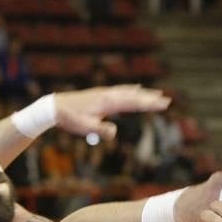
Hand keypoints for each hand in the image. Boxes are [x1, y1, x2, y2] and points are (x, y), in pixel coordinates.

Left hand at [54, 85, 170, 141]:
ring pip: (128, 91)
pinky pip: (121, 90)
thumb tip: (115, 132)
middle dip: (150, 98)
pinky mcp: (100, 95)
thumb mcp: (85, 127)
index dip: (149, 104)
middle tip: (167, 100)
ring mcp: (104, 93)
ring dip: (143, 93)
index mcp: (107, 101)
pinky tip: (135, 88)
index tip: (164, 104)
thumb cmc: (69, 118)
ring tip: (156, 93)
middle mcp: (108, 94)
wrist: (54, 107)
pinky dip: (131, 89)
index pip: (133, 102)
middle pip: (134, 95)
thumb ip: (100, 130)